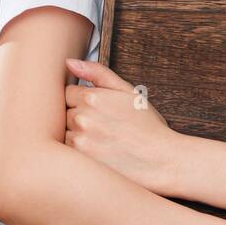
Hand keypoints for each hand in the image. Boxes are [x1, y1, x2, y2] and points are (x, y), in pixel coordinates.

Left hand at [63, 58, 178, 195]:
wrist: (162, 160)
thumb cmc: (147, 127)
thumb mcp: (128, 92)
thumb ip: (98, 73)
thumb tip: (69, 62)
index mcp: (93, 97)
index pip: (68, 92)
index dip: (81, 101)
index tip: (96, 110)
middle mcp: (82, 118)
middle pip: (64, 113)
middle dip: (77, 117)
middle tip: (101, 127)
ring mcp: (79, 140)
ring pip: (63, 133)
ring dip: (76, 135)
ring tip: (100, 141)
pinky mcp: (80, 162)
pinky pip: (67, 153)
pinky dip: (77, 153)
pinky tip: (97, 153)